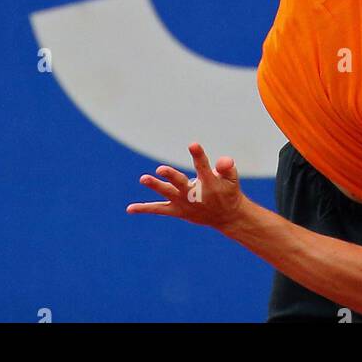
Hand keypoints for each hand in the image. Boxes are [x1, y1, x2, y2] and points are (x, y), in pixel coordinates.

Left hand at [127, 142, 244, 230]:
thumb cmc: (229, 191)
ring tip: (143, 178)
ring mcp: (183, 203)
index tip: (192, 144)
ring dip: (155, 186)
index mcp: (209, 184)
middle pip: (180, 183)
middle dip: (171, 176)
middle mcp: (194, 195)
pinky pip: (159, 209)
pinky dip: (144, 209)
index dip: (198, 155)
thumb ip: (227, 168)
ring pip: (167, 194)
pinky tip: (129, 209)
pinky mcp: (176, 210)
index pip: (203, 167)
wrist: (227, 217)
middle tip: (160, 169)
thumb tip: (224, 160)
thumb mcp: (232, 179)